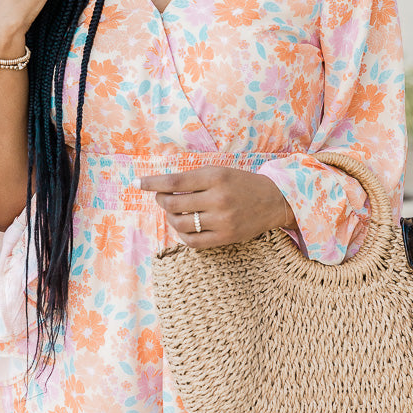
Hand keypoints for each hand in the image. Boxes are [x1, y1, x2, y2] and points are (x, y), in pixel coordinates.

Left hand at [136, 166, 295, 249]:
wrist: (274, 200)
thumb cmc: (243, 183)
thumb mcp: (220, 172)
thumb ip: (194, 178)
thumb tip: (163, 187)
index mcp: (216, 177)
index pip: (176, 180)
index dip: (153, 182)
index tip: (138, 182)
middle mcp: (218, 198)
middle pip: (174, 203)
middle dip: (161, 200)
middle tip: (161, 197)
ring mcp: (222, 220)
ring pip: (181, 223)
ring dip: (170, 218)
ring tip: (173, 211)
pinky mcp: (226, 237)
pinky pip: (193, 241)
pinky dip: (182, 234)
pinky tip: (182, 227)